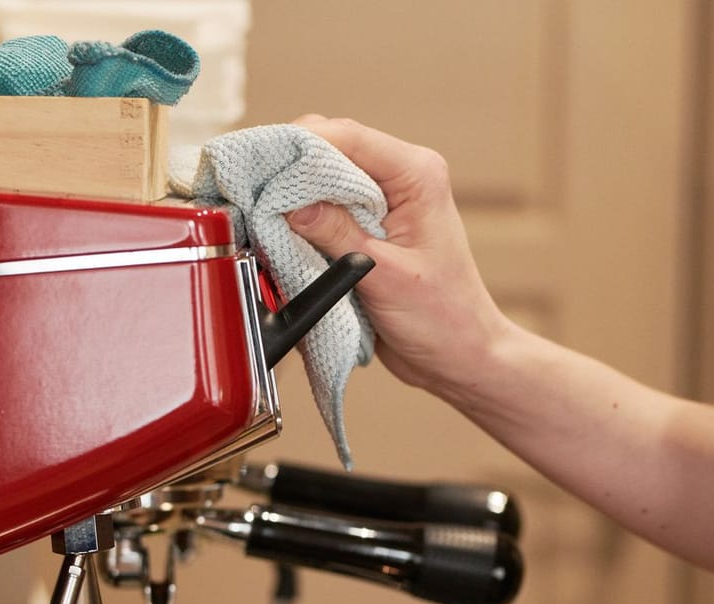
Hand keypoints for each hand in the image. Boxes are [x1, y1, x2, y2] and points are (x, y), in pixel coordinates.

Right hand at [288, 115, 514, 398]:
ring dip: (294, 197)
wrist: (458, 356)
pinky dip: (303, 221)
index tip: (262, 165)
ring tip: (265, 216)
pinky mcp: (367, 228)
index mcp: (416, 175)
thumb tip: (289, 203)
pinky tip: (284, 235)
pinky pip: (325, 211)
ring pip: (323, 180)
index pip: (348, 137)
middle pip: (331, 150)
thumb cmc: (444, 319)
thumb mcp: (383, 276)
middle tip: (255, 194)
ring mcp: (382, 203)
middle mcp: (400, 180)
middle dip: (291, 170)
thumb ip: (336, 234)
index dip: (299, 145)